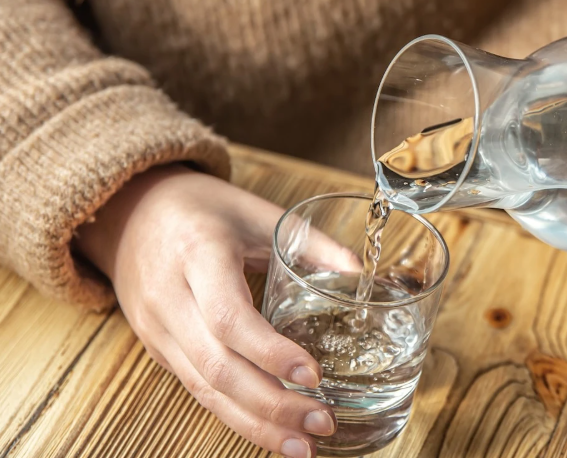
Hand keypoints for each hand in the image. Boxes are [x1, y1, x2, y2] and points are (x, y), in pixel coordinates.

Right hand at [75, 165, 356, 457]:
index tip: (314, 374)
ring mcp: (157, 329)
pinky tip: (269, 431)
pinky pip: (196, 389)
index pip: (230, 318)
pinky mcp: (157, 349)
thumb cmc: (202, 208)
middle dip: (272, 405)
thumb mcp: (259, 212)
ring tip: (302, 445)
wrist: (129, 212)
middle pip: (217, 367)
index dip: (271, 353)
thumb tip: (362, 277)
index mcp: (198, 255)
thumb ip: (312, 244)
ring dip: (254, 424)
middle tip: (321, 423)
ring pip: (204, 389)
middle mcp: (170, 298)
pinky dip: (234, 414)